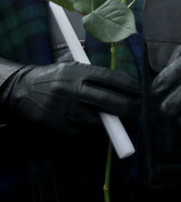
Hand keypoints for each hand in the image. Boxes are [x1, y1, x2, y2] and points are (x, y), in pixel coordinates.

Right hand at [0, 62, 139, 135]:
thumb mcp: (73, 69)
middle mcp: (71, 89)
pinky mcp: (54, 124)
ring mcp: (62, 108)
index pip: (111, 78)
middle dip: (128, 108)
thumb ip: (95, 77)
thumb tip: (126, 88)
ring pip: (96, 122)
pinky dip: (87, 132)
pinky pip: (79, 133)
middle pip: (108, 101)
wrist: (19, 89)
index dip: (129, 86)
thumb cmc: (54, 78)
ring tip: (113, 121)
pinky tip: (89, 126)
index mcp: (78, 71)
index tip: (139, 92)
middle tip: (136, 111)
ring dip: (108, 124)